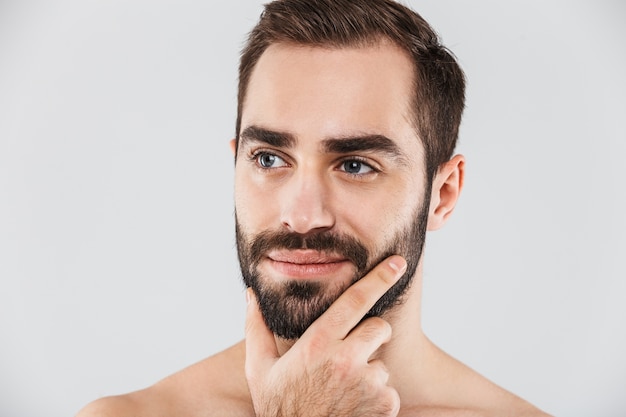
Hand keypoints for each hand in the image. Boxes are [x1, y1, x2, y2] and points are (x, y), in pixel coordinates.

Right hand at [244, 255, 406, 416]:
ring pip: (382, 362)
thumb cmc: (279, 409)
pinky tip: (353, 406)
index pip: (355, 301)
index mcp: (318, 345)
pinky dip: (377, 396)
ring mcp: (368, 384)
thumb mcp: (259, 370)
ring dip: (369, 371)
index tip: (398, 263)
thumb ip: (256, 329)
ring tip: (344, 390)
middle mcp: (347, 360)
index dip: (379, 278)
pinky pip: (389, 389)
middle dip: (370, 335)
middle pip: (379, 328)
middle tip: (349, 354)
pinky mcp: (385, 406)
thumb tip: (250, 296)